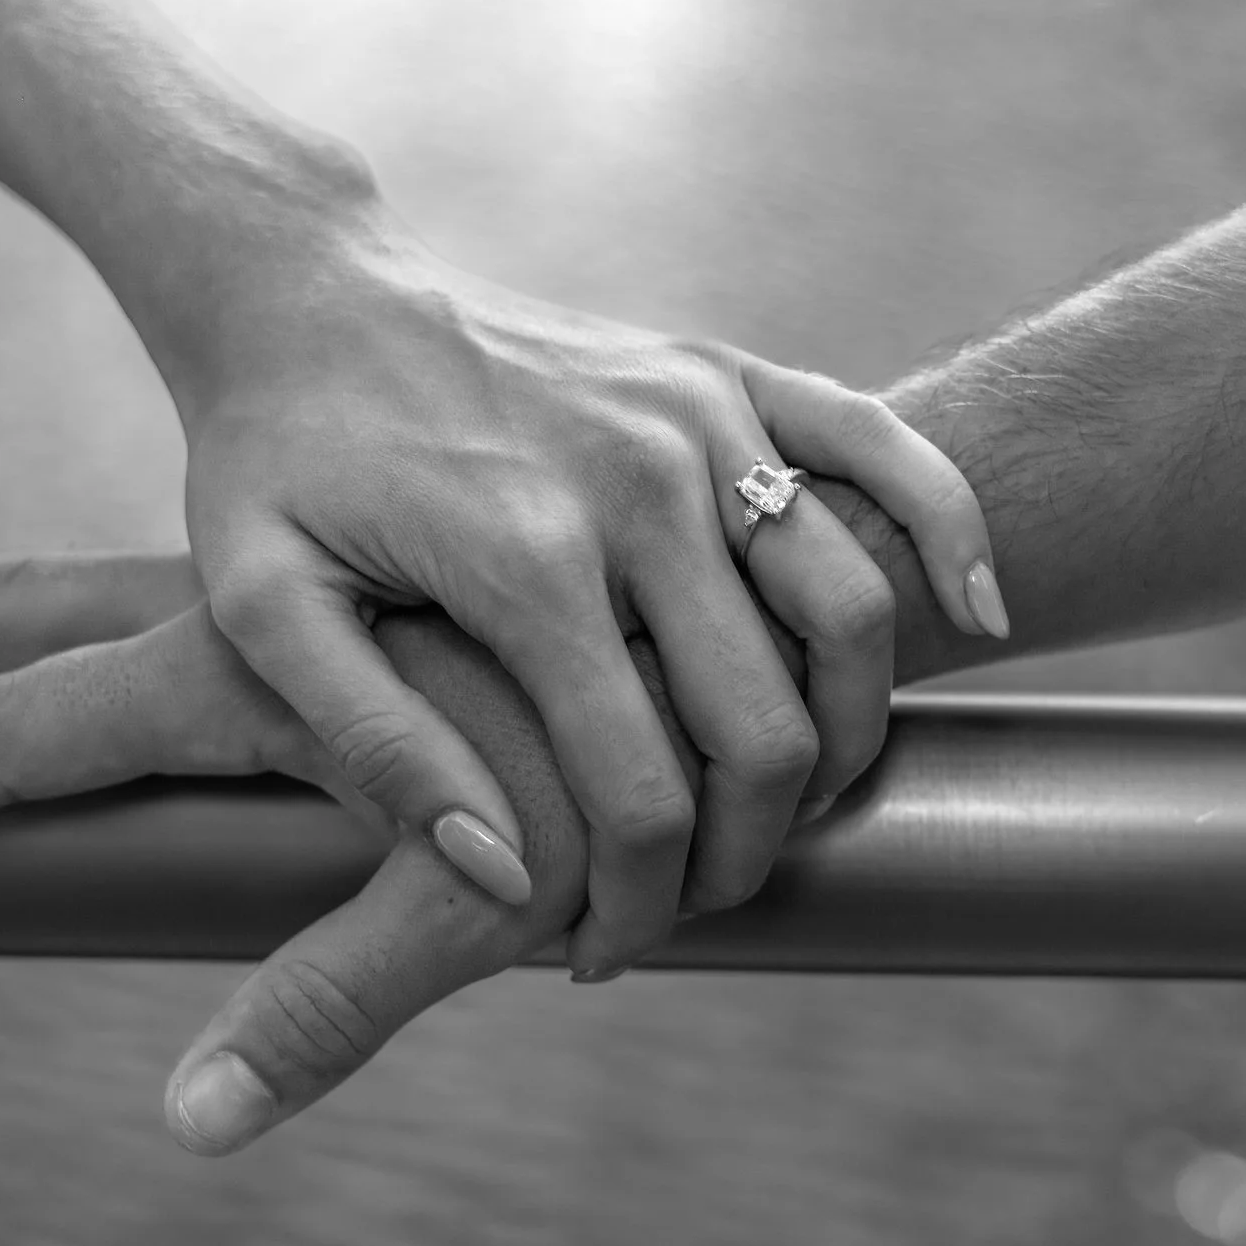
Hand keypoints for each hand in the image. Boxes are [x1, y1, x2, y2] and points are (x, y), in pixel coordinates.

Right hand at [0, 550, 641, 1155]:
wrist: (711, 609)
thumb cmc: (605, 758)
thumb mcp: (461, 892)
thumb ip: (325, 996)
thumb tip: (184, 1125)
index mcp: (235, 682)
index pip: (17, 734)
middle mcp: (244, 625)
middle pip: (21, 616)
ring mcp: (296, 603)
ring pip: (97, 585)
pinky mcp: (354, 596)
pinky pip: (198, 593)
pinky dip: (113, 605)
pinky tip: (111, 624)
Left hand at [111, 206, 1004, 978]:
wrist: (308, 289)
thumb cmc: (272, 458)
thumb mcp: (265, 609)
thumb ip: (381, 745)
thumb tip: (504, 874)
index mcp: (525, 555)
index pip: (642, 788)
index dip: (639, 906)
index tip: (596, 956)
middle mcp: (639, 481)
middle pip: (769, 726)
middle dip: (743, 853)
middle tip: (686, 901)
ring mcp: (698, 414)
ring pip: (852, 613)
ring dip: (844, 739)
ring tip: (784, 809)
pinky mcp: (727, 371)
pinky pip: (884, 449)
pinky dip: (952, 530)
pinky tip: (979, 612)